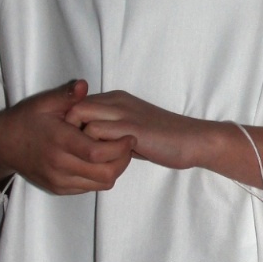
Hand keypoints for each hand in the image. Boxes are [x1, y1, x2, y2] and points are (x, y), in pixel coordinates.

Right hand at [0, 80, 133, 194]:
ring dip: (114, 170)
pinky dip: (100, 177)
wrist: (2, 144)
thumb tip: (84, 85)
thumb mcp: (43, 103)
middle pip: (105, 174)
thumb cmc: (26, 120)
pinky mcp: (59, 189)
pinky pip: (89, 188)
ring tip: (116, 153)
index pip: (98, 153)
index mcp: (59, 141)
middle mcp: (60, 165)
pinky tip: (99, 161)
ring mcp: (59, 180)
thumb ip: (66, 96)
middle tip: (127, 146)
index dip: (120, 148)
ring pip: (100, 184)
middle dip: (123, 161)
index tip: (130, 137)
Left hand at [65, 90, 211, 170]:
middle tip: (76, 153)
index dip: (72, 125)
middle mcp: (117, 101)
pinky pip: (95, 132)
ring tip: (89, 159)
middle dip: (69, 131)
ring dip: (79, 141)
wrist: (193, 140)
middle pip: (74, 107)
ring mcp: (123, 113)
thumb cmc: (165, 140)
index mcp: (117, 100)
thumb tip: (92, 143)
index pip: (78, 104)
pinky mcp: (129, 128)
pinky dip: (92, 148)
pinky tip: (101, 162)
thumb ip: (113, 131)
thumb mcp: (133, 131)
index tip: (74, 145)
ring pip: (81, 117)